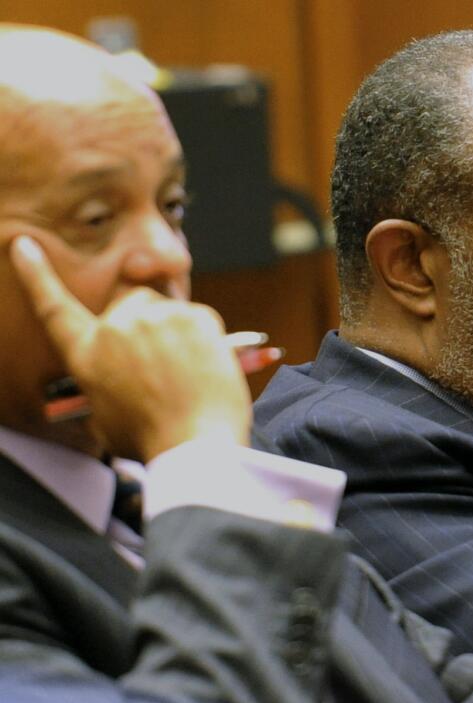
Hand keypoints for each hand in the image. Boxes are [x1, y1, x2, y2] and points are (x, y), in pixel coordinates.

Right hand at [9, 235, 250, 460]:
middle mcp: (116, 327)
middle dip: (144, 323)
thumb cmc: (151, 440)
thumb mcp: (107, 418)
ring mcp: (156, 318)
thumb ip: (105, 384)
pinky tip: (206, 369)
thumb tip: (122, 378)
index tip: (25, 246)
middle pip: (129, 302)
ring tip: (186, 374)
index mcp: (86, 353)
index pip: (54, 308)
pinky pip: (199, 317)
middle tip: (163, 364)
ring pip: (167, 309)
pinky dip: (205, 339)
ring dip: (175, 331)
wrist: (194, 445)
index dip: (36, 275)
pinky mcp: (194, 316)